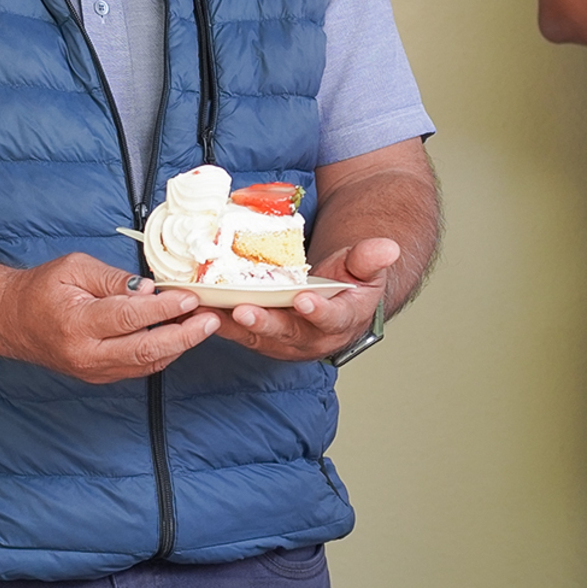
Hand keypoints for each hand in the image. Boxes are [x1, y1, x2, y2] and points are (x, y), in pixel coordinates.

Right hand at [0, 252, 218, 382]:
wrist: (12, 321)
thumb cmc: (42, 289)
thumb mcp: (74, 268)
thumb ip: (113, 279)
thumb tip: (149, 290)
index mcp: (78, 323)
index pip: (130, 318)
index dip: (164, 309)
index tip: (190, 297)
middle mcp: (87, 354)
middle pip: (145, 351)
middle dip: (184, 335)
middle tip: (210, 318)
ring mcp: (93, 371)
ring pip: (147, 363)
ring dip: (179, 345)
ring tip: (204, 324)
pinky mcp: (99, 377)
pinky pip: (139, 367)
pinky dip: (163, 353)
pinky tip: (180, 335)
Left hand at [205, 237, 398, 362]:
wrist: (335, 301)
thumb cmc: (349, 283)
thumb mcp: (365, 267)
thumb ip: (371, 258)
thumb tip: (387, 247)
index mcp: (340, 320)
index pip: (330, 319)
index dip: (318, 311)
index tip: (306, 299)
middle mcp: (309, 337)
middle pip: (286, 333)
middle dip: (265, 322)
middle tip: (246, 311)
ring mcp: (282, 340)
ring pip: (256, 335)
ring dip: (232, 325)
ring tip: (211, 312)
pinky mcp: (259, 335)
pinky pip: (237, 330)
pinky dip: (218, 321)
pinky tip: (199, 309)